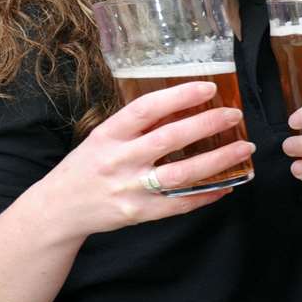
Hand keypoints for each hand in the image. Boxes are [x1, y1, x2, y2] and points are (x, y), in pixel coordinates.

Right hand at [32, 81, 253, 238]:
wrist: (59, 209)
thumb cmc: (87, 166)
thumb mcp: (104, 137)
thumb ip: (138, 125)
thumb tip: (184, 108)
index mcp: (109, 134)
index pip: (146, 108)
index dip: (179, 96)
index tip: (208, 88)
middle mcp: (119, 160)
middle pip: (169, 139)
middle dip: (207, 125)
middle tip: (234, 115)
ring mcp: (130, 189)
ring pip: (180, 173)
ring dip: (217, 160)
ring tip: (242, 148)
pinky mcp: (138, 213)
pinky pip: (178, 204)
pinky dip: (205, 195)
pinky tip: (226, 185)